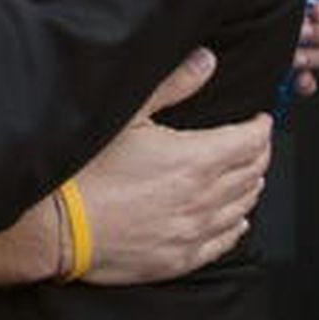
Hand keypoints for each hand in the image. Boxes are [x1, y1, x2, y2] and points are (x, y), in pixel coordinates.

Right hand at [0, 48, 268, 292]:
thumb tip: (206, 61)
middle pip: (252, 173)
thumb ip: (173, 85)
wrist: (57, 227)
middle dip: (259, 154)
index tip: (260, 119)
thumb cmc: (85, 171)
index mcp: (195, 160)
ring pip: (242, 207)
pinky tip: (236, 220)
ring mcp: (193, 232)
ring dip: (250, 187)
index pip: (250, 142)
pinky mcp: (179, 258)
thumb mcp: (127, 114)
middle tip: (256, 142)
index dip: (261, 127)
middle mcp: (202, 198)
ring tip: (250, 175)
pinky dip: (236, 227)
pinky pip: (223, 242)